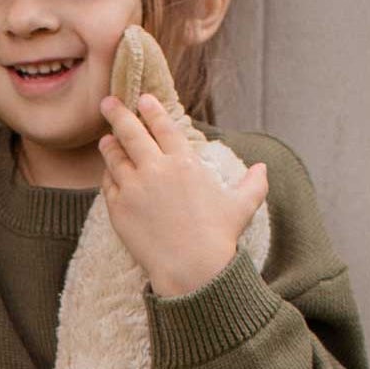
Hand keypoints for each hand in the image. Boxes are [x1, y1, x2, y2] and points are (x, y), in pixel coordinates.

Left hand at [97, 92, 268, 296]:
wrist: (191, 269)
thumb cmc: (218, 238)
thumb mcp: (242, 206)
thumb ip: (253, 184)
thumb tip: (263, 169)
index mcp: (184, 162)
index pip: (163, 125)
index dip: (151, 109)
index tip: (143, 99)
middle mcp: (155, 169)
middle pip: (130, 131)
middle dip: (118, 113)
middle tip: (108, 103)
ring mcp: (134, 188)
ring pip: (114, 156)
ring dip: (109, 144)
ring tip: (106, 139)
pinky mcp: (119, 209)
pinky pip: (108, 185)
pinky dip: (108, 176)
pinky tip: (109, 173)